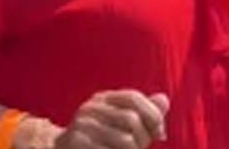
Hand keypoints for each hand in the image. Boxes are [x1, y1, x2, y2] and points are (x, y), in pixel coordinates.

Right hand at [53, 91, 168, 148]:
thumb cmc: (104, 142)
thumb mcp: (126, 128)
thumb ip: (146, 115)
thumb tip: (164, 99)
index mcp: (103, 99)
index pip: (133, 97)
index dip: (153, 115)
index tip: (159, 134)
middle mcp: (91, 108)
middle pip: (131, 119)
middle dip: (142, 139)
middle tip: (137, 148)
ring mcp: (82, 125)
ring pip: (125, 140)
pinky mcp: (77, 142)